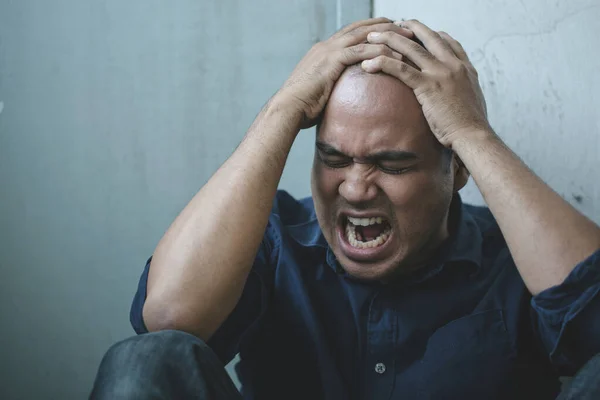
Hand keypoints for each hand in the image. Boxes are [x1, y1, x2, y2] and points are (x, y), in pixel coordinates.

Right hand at [277, 17, 412, 128]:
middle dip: (383, 25)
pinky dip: (379, 51)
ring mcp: (328, 51)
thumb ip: (331, 88)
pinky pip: (361, 51)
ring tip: (406, 36)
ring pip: (364, 35)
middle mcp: (326, 46)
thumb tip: (341, 100)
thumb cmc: (301, 107)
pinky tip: (394, 55)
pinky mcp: (332, 60)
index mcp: (322, 51)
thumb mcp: (318, 93)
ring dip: (387, 34)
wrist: (288, 108)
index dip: (370, 29)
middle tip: (404, 25)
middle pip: (360, 28)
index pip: (350, 33)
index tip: (387, 28)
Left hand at [362, 20, 490, 146]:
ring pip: (411, 48)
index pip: (448, 42)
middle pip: (428, 37)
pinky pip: (401, 69)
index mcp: (466, 68)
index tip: (419, 32)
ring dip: (389, 39)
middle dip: (408, 28)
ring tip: (373, 37)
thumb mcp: (472, 101)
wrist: (473, 135)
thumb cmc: (471, 126)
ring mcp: (440, 73)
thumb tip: (456, 96)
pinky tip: (369, 64)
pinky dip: (383, 63)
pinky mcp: (427, 86)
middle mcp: (453, 65)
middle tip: (393, 24)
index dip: (432, 35)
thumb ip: (462, 91)